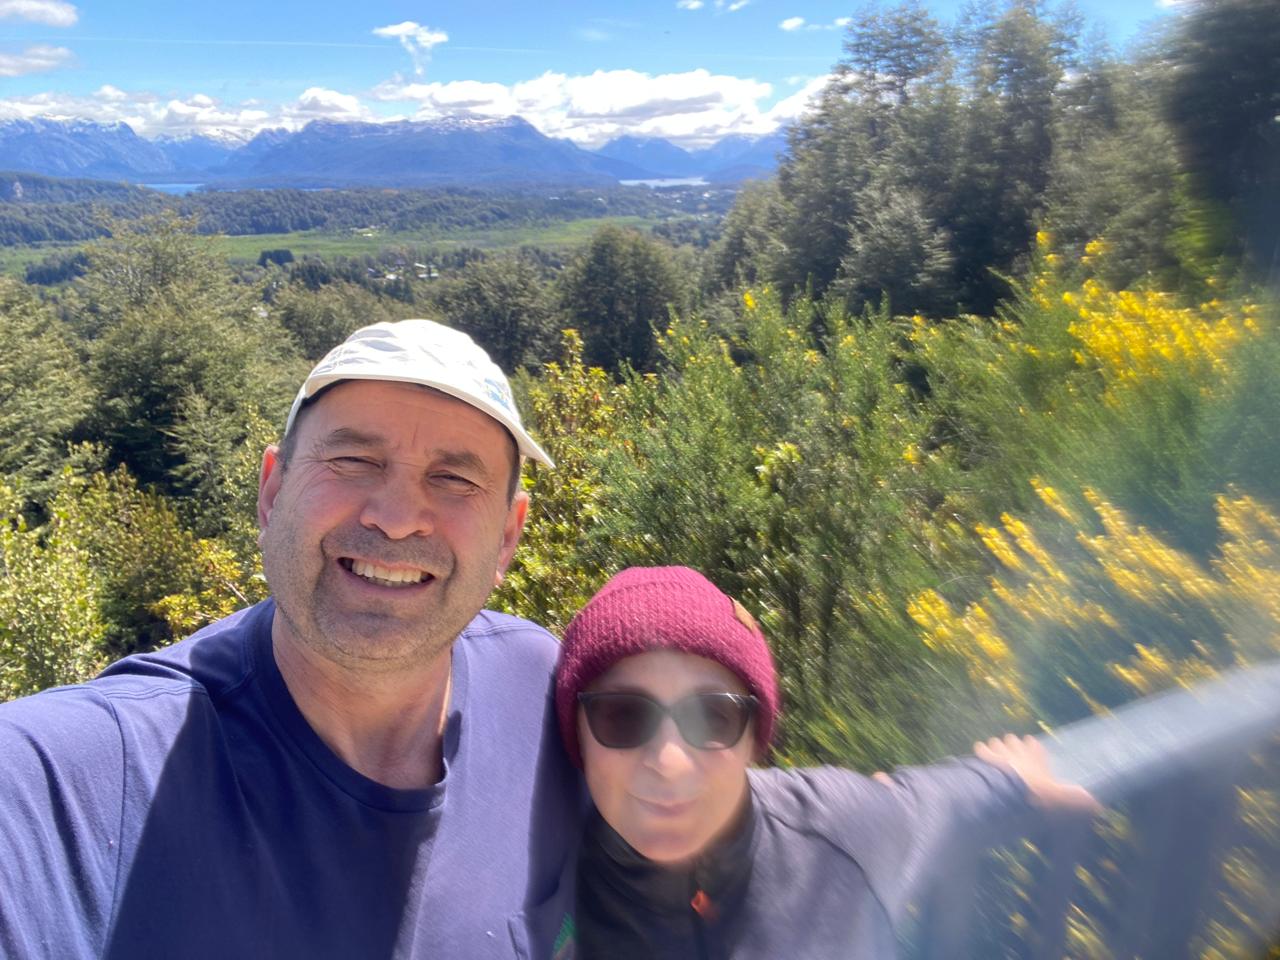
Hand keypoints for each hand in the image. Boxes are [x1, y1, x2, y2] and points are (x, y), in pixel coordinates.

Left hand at [974, 734, 1099, 814]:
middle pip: (1013, 740)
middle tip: (1010, 753)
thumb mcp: (1061, 801)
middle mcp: (1019, 752)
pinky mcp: (985, 758)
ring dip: (996, 747)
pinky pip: (981, 748)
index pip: (1035, 746)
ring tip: (994, 753)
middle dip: (1012, 745)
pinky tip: (978, 754)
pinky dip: (980, 751)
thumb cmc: (1037, 796)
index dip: (1032, 747)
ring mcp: (1000, 753)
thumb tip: (1098, 806)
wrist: (1010, 794)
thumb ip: (1077, 801)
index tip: (1030, 746)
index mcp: (1036, 759)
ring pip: (997, 742)